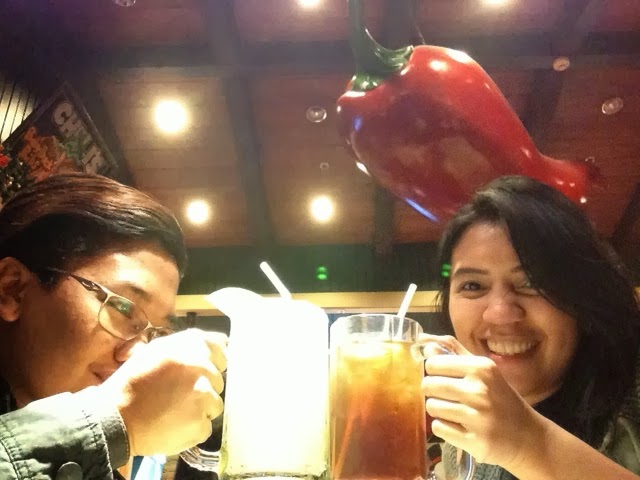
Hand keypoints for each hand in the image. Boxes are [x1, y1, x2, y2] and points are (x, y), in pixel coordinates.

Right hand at [99, 328, 226, 455]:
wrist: (115, 417)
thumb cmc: (133, 382)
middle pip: (218, 380)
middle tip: (177, 395)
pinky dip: (193, 429)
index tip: (200, 372)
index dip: (214, 361)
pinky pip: (206, 426)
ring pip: (215, 404)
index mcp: (193, 345)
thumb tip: (218, 344)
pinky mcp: (201, 422)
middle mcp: (202, 367)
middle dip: (203, 387)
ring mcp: (204, 396)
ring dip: (200, 409)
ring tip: (174, 411)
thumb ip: (188, 345)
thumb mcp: (157, 351)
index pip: (222, 349)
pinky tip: (173, 425)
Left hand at [421, 334, 544, 470]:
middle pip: (428, 385)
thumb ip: (455, 353)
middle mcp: (479, 390)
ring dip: (439, 410)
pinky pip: (438, 428)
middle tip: (449, 396)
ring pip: (431, 407)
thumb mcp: (485, 371)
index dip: (433, 371)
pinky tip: (460, 427)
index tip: (443, 376)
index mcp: (481, 368)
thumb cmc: (501, 399)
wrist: (527, 437)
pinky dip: (445, 428)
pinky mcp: (473, 441)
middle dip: (433, 391)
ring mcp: (476, 417)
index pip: (433, 363)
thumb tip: (425, 343)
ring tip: (456, 412)